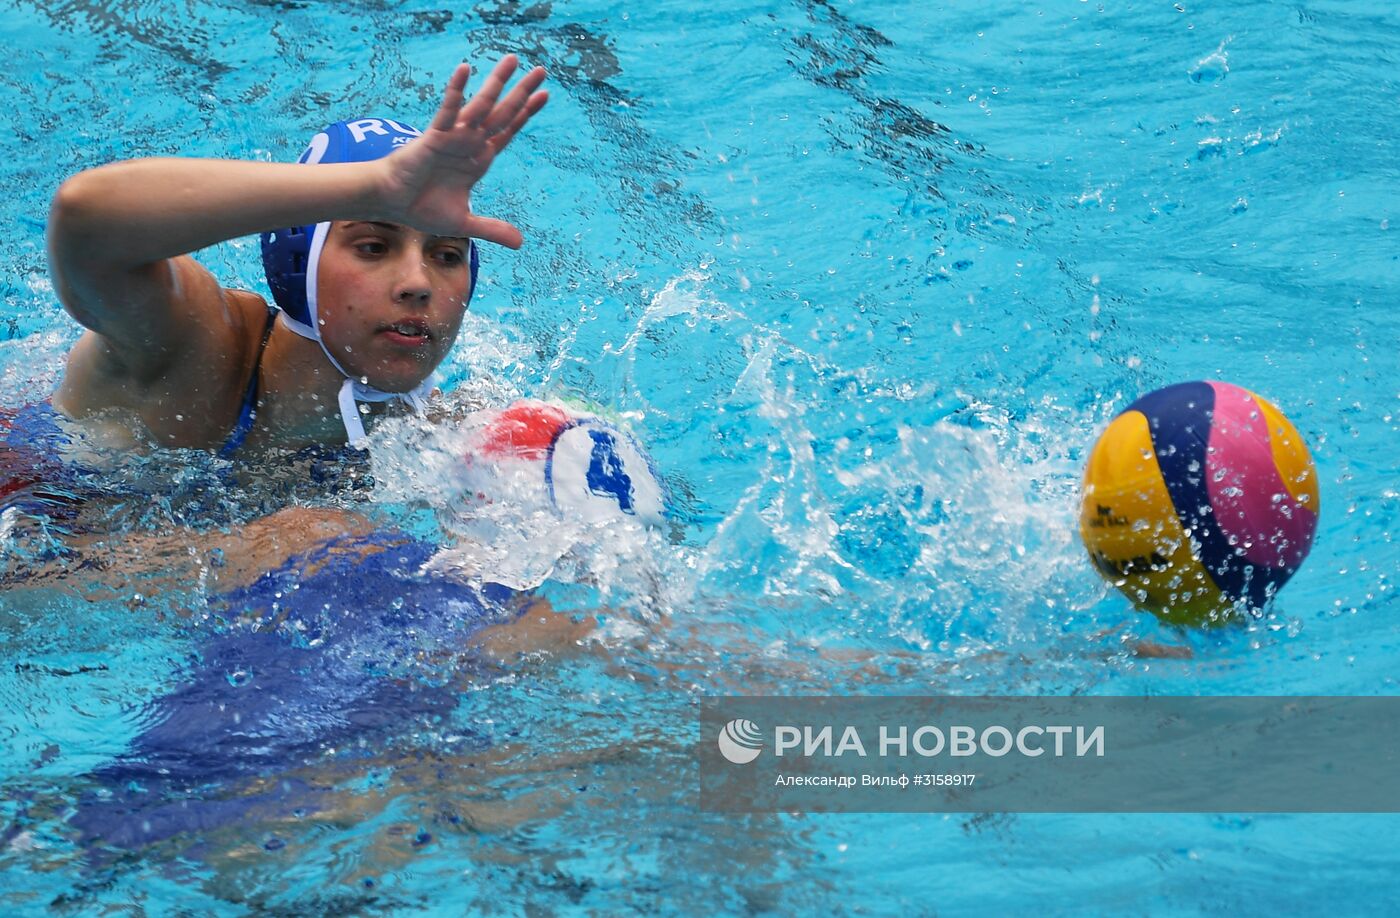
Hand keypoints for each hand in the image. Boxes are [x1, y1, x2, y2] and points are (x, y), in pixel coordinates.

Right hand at [376, 55, 547, 247]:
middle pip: (503, 113)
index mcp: (479, 159)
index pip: (508, 130)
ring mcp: (454, 137)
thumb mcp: (465, 222)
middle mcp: (470, 143)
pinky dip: (457, 91)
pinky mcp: (434, 136)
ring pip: (481, 106)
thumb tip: (521, 244)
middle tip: (543, 69)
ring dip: (497, 83)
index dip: (526, 113)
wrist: (391, 205)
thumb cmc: (421, 207)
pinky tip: (466, 69)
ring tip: (513, 59)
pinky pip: (448, 110)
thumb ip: (492, 228)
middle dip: (522, 92)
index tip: (545, 95)